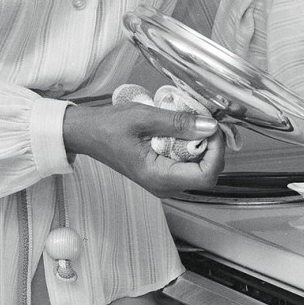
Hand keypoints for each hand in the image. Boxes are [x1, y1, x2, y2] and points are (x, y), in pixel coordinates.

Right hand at [63, 100, 227, 194]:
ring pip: (201, 168)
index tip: (211, 126)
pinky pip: (189, 164)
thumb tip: (210, 125)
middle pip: (207, 173)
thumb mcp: (143, 117)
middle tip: (204, 120)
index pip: (206, 175)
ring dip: (203, 145)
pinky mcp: (163, 174)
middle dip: (213, 146)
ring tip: (192, 122)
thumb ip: (179, 123)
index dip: (216, 150)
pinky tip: (183, 130)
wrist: (87, 134)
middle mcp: (165, 186)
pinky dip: (193, 146)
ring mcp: (164, 182)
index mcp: (159, 177)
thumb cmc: (108, 126)